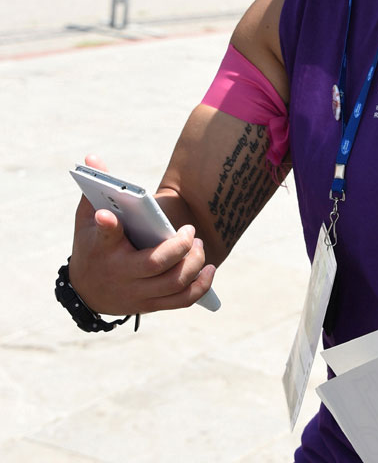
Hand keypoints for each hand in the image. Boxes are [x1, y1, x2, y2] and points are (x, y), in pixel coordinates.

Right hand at [69, 154, 216, 315]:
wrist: (85, 291)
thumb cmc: (91, 246)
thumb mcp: (86, 218)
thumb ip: (94, 189)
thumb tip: (92, 157)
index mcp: (103, 249)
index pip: (104, 234)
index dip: (105, 224)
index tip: (105, 214)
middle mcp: (122, 274)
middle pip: (157, 264)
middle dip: (180, 247)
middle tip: (190, 232)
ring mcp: (137, 293)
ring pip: (174, 284)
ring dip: (193, 264)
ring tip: (198, 246)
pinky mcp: (150, 305)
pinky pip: (181, 301)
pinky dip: (199, 286)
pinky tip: (208, 269)